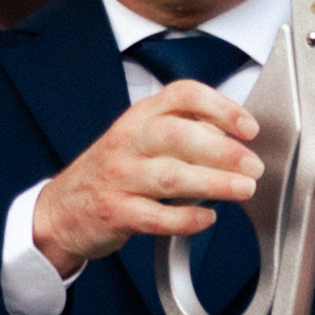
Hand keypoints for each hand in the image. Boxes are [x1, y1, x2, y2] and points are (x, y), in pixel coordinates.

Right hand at [29, 79, 263, 279]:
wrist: (61, 210)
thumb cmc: (113, 173)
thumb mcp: (139, 139)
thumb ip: (182, 134)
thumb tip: (235, 142)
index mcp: (139, 117)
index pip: (182, 95)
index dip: (221, 107)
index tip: (248, 127)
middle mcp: (128, 142)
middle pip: (178, 135)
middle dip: (223, 149)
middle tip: (253, 165)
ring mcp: (119, 178)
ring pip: (171, 177)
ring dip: (214, 183)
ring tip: (243, 189)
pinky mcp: (116, 213)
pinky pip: (156, 217)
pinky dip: (186, 219)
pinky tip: (207, 218)